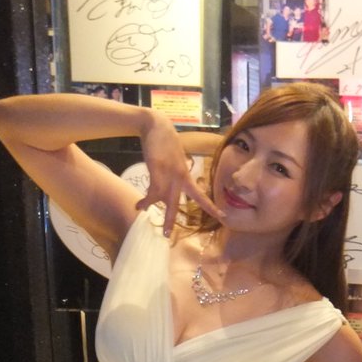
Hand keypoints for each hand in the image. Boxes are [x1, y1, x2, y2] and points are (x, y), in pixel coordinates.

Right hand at [136, 112, 221, 235]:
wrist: (156, 125)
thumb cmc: (166, 142)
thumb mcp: (176, 159)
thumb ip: (177, 171)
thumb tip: (175, 182)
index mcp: (186, 175)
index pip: (201, 195)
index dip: (211, 207)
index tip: (222, 217)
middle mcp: (179, 177)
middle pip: (179, 203)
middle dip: (173, 220)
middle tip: (170, 235)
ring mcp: (168, 174)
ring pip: (163, 200)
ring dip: (152, 208)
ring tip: (141, 213)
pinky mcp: (157, 170)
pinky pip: (152, 192)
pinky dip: (145, 200)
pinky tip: (138, 205)